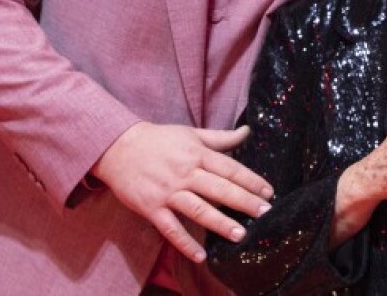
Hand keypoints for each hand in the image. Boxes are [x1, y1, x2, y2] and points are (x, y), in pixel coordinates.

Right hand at [90, 122, 271, 262]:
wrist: (118, 147)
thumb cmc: (159, 140)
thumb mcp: (191, 134)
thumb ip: (220, 138)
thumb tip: (247, 132)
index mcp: (197, 154)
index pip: (230, 168)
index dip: (251, 180)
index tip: (268, 192)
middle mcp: (184, 173)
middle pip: (219, 189)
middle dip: (244, 202)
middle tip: (265, 213)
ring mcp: (168, 192)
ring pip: (198, 209)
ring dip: (219, 223)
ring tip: (240, 235)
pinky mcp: (151, 208)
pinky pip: (170, 228)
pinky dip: (185, 243)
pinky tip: (201, 255)